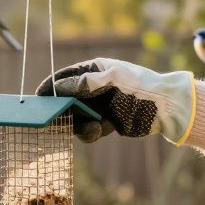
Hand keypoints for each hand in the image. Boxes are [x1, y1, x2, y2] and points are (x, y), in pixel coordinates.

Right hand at [36, 58, 194, 143]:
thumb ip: (84, 83)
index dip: (49, 87)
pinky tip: (102, 130)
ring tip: (95, 128)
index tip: (37, 98)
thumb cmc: (140, 88)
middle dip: (62, 112)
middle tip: (53, 121)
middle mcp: (93, 88)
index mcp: (94, 71)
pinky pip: (88, 130)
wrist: (166, 108)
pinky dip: (91, 133)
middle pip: (65, 101)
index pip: (63, 78)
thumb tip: (59, 86)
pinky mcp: (105, 122)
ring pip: (75, 119)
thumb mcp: (112, 80)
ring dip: (80, 125)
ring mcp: (98, 106)